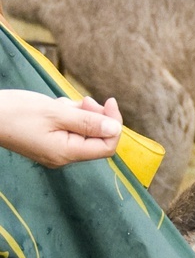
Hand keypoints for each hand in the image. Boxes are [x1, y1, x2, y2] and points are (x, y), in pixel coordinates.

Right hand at [0, 91, 122, 167]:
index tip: (110, 102)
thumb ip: (87, 121)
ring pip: (82, 131)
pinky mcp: (49, 141)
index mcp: (67, 153)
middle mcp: (63, 156)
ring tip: (62, 103)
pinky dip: (69, 115)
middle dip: (96, 116)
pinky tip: (56, 106)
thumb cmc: (15, 113)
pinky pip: (69, 129)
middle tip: (84, 100)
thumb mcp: (54, 113)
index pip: (106, 147)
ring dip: (80, 113)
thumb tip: (115, 129)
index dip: (114, 125)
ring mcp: (56, 150)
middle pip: (96, 138)